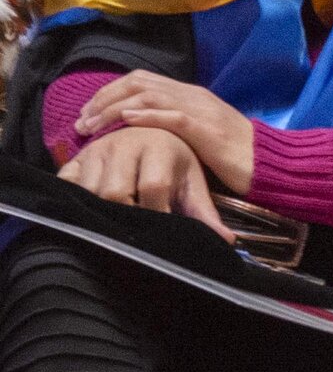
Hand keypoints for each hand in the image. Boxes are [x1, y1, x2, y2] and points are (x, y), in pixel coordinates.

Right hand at [57, 123, 222, 236]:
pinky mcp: (77, 157)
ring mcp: (97, 151)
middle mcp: (123, 145)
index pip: (153, 186)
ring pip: (89, 190)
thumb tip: (227, 240)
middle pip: (115, 192)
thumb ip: (204, 211)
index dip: (158, 212)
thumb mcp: (191, 181)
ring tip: (116, 221)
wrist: (147, 131)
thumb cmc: (172, 161)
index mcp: (158, 147)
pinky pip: (66, 182)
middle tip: (135, 226)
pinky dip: (74, 199)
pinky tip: (90, 210)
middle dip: (125, 214)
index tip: (162, 228)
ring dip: (100, 211)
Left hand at [74, 72, 254, 197]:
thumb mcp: (200, 132)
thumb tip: (140, 125)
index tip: (88, 113)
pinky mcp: (208, 130)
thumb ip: (175, 122)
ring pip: (148, 95)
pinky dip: (147, 115)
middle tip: (82, 121)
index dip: (108, 92)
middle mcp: (193, 95)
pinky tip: (127, 121)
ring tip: (93, 126)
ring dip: (114, 109)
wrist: (272, 163)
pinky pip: (173, 116)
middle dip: (103, 99)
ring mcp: (201, 110)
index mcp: (191, 94)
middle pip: (137, 82)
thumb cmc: (235, 154)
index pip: (140, 79)